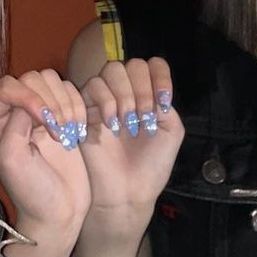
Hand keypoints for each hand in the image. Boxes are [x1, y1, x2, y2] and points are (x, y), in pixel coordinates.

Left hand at [0, 70, 90, 245]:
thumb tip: (33, 100)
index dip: (28, 97)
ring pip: (51, 81)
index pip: (6, 87)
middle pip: (30, 79)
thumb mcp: (12, 159)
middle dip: (50, 102)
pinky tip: (76, 130)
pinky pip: (69, 91)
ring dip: (65, 104)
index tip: (46, 121)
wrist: (60, 211)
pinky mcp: (60, 114)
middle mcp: (10, 113)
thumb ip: (16, 123)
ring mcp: (36, 112)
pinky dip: (77, 106)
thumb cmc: (31, 191)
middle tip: (59, 132)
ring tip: (68, 132)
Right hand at [78, 58, 183, 241]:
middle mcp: (127, 93)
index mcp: (149, 96)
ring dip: (124, 94)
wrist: (128, 191)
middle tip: (144, 118)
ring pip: (112, 70)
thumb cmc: (150, 166)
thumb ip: (165, 104)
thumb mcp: (172, 131)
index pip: (153, 66)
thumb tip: (153, 89)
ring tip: (127, 122)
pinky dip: (106, 101)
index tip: (164, 102)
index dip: (160, 77)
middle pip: (132, 65)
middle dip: (142, 89)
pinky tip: (112, 124)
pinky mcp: (85, 108)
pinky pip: (93, 86)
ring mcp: (105, 99)